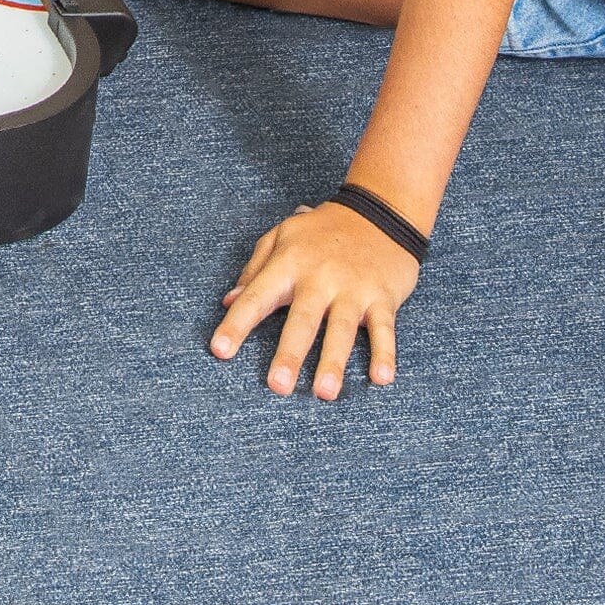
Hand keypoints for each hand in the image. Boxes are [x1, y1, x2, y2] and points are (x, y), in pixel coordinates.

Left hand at [210, 201, 419, 398]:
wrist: (378, 212)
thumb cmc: (322, 230)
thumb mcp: (283, 236)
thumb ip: (256, 269)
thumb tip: (228, 300)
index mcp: (289, 262)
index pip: (257, 295)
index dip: (237, 323)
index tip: (220, 351)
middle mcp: (319, 277)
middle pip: (302, 320)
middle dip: (290, 354)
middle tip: (277, 387)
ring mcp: (353, 288)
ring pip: (342, 329)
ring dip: (333, 362)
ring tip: (323, 393)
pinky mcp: (383, 297)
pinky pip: (384, 329)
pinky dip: (384, 353)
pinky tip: (381, 378)